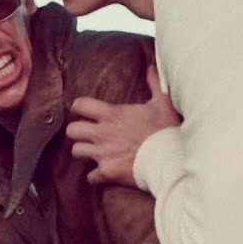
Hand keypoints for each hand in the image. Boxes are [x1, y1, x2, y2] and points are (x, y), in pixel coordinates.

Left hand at [67, 65, 180, 186]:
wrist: (170, 160)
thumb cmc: (166, 130)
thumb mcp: (162, 102)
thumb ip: (154, 83)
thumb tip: (150, 66)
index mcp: (113, 114)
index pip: (81, 105)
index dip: (79, 107)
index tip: (83, 110)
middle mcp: (102, 133)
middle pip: (72, 130)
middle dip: (77, 131)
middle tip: (86, 133)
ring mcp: (103, 154)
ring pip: (76, 152)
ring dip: (84, 152)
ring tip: (92, 152)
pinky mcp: (107, 172)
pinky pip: (91, 177)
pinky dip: (95, 176)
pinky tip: (103, 173)